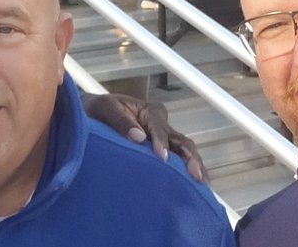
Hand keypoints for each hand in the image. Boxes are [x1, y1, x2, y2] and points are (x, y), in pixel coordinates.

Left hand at [80, 92, 206, 180]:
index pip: (160, 128)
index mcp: (150, 111)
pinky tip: (196, 188)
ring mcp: (164, 138)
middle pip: (182, 141)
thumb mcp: (105, 108)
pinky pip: (177, 162)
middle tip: (196, 177)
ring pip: (185, 152)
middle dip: (191, 159)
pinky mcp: (161, 152)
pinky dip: (187, 174)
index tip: (162, 158)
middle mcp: (161, 124)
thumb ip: (120, 120)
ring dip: (195, 168)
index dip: (162, 143)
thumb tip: (139, 138)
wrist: (92, 115)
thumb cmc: (98, 110)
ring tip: (204, 187)